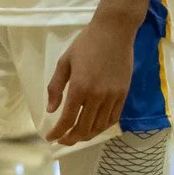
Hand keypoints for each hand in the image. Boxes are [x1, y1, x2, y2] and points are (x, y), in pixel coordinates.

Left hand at [45, 14, 138, 145]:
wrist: (114, 33)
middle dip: (71, 138)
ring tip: (75, 138)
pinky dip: (102, 127)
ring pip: (99, 126)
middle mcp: (98, 96)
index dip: (58, 132)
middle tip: (61, 141)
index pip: (67, 119)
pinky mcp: (124, 95)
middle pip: (84, 127)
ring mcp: (113, 97)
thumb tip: (51, 110)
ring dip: (86, 135)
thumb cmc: (85, 44)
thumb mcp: (64, 63)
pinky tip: (94, 128)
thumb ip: (56, 87)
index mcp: (80, 88)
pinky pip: (113, 118)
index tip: (50, 138)